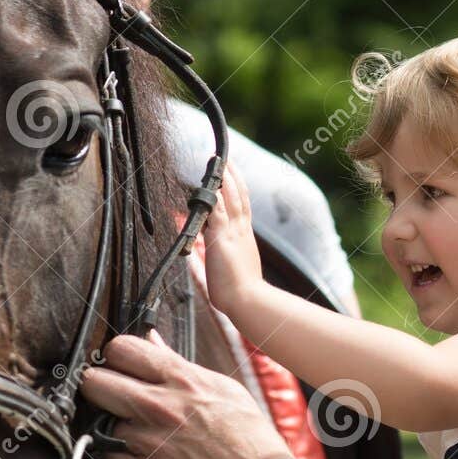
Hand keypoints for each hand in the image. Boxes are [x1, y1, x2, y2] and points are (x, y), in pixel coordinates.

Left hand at [79, 329, 295, 458]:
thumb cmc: (251, 442)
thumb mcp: (225, 391)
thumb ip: (183, 366)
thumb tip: (153, 343)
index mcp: (183, 380)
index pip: (122, 348)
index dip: (116, 357)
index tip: (120, 368)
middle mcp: (161, 406)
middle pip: (95, 383)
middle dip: (99, 388)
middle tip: (113, 399)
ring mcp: (149, 441)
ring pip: (100, 423)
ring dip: (113, 429)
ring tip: (136, 435)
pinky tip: (138, 458)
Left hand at [201, 161, 263, 311]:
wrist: (248, 299)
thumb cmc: (240, 291)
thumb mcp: (232, 266)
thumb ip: (224, 254)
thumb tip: (213, 250)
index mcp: (244, 236)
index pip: (243, 206)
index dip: (238, 188)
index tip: (233, 174)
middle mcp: (241, 231)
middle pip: (240, 196)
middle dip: (233, 176)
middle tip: (226, 158)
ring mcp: (233, 233)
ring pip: (231, 198)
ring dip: (224, 179)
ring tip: (218, 162)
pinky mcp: (221, 239)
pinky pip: (217, 212)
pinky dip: (214, 197)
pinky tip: (210, 184)